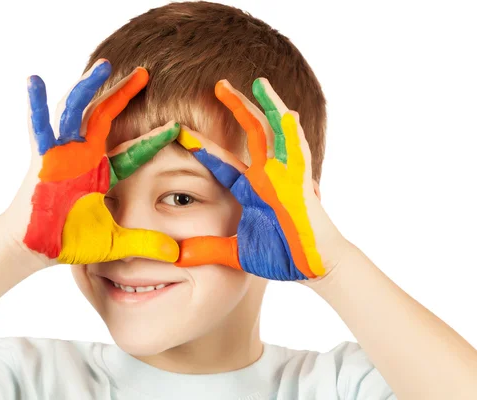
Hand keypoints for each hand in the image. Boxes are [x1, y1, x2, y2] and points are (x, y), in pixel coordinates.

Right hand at [4, 59, 179, 269]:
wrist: (37, 248)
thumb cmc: (72, 241)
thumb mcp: (115, 241)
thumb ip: (145, 244)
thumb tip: (176, 255)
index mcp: (104, 172)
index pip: (136, 150)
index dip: (155, 138)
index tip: (177, 125)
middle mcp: (85, 156)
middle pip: (107, 116)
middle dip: (124, 94)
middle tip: (143, 73)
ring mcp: (63, 154)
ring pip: (77, 112)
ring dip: (89, 88)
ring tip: (104, 66)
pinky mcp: (42, 159)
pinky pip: (38, 127)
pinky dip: (36, 105)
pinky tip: (34, 81)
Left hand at [174, 78, 348, 281]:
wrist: (314, 266)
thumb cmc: (281, 255)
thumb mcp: (236, 252)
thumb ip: (208, 249)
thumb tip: (176, 257)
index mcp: (251, 188)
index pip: (222, 163)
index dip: (203, 148)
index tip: (181, 132)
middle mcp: (268, 176)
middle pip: (251, 133)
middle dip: (237, 107)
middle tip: (219, 84)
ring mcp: (286, 176)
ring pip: (275, 133)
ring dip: (266, 107)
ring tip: (258, 82)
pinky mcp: (303, 185)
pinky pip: (298, 154)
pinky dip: (292, 134)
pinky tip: (287, 114)